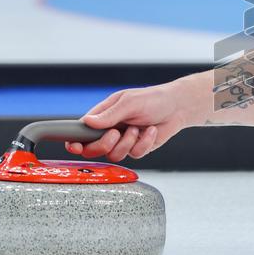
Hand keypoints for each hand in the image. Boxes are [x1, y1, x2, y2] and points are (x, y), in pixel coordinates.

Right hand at [65, 79, 192, 162]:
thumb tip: (87, 122)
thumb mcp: (130, 102)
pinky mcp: (137, 148)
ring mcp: (123, 140)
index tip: (75, 146)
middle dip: (104, 144)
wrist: (178, 107)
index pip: (81, 131)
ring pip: (114, 155)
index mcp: (103, 116)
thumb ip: (109, 115)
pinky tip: (151, 130)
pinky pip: (135, 155)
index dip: (74, 142)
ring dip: (127, 143)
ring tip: (138, 128)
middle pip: (93, 149)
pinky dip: (144, 143)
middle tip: (116, 133)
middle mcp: (110, 130)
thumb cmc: (153, 99)